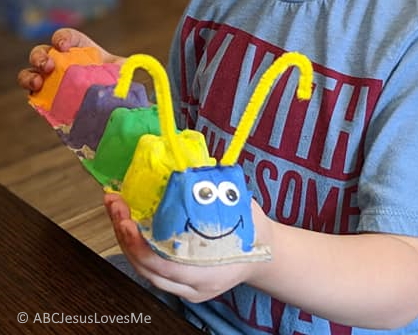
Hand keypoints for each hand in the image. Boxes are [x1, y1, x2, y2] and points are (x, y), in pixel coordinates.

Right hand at [17, 27, 122, 92]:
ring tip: (38, 82)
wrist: (115, 106)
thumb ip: (124, 68)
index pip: (65, 37)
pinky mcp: (48, 100)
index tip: (64, 46)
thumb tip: (126, 73)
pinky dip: (32, 93)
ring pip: (31, 72)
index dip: (62, 37)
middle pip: (42, 52)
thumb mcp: (123, 72)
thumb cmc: (119, 83)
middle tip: (49, 65)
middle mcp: (61, 62)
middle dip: (40, 56)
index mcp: (80, 49)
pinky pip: (34, 94)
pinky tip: (36, 95)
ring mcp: (52, 81)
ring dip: (30, 75)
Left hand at [104, 193, 272, 302]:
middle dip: (124, 236)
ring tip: (116, 208)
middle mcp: (193, 286)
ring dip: (125, 239)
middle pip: (146, 268)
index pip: (163, 266)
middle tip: (115, 204)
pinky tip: (128, 222)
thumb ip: (218, 197)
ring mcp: (185, 288)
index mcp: (208, 273)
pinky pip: (150, 268)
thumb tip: (196, 166)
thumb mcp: (241, 212)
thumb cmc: (253, 232)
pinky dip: (135, 246)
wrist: (266, 256)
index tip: (127, 219)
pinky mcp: (180, 282)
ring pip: (144, 269)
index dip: (140, 245)